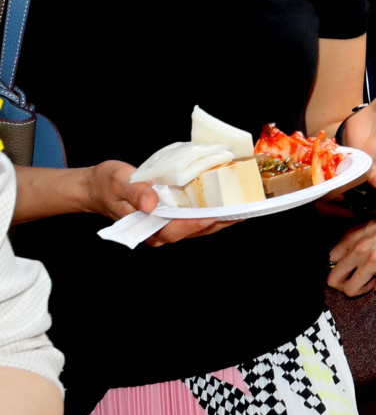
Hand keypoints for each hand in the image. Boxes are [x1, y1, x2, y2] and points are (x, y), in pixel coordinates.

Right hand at [82, 160, 235, 246]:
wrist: (96, 187)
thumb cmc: (106, 184)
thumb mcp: (118, 182)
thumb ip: (136, 193)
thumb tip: (151, 205)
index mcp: (143, 226)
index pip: (173, 230)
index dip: (193, 225)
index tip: (212, 217)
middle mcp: (156, 230)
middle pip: (191, 232)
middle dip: (216, 224)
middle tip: (240, 213)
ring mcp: (164, 225)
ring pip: (195, 228)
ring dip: (218, 220)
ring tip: (240, 210)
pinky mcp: (169, 217)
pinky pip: (192, 218)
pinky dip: (209, 213)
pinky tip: (225, 204)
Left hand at [328, 193, 375, 296]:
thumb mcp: (369, 223)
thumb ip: (354, 239)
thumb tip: (346, 257)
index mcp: (352, 237)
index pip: (330, 261)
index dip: (339, 267)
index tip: (349, 268)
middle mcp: (358, 250)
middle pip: (334, 280)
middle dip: (344, 284)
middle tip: (357, 280)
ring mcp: (373, 260)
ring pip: (351, 290)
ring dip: (361, 289)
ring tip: (372, 281)